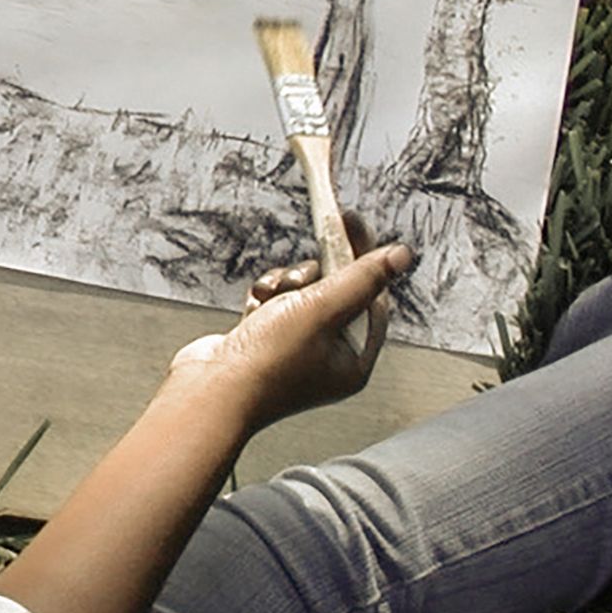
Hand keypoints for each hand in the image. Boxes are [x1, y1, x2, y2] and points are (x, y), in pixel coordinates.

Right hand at [167, 234, 411, 432]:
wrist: (210, 389)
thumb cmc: (268, 362)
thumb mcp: (322, 310)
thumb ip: (362, 278)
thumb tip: (402, 255)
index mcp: (353, 362)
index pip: (372, 299)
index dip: (364, 258)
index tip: (351, 222)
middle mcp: (327, 359)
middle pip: (334, 293)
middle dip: (314, 275)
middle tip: (306, 264)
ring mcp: (293, 350)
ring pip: (300, 294)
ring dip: (285, 284)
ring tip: (271, 296)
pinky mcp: (264, 341)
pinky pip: (274, 303)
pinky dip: (265, 297)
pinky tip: (254, 306)